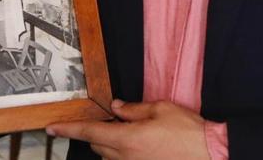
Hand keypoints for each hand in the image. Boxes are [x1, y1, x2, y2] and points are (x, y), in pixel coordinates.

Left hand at [47, 99, 209, 159]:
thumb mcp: (160, 109)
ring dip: (111, 144)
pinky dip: (123, 154)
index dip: (68, 129)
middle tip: (113, 120)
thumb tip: (116, 107)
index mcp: (127, 138)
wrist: (211, 154)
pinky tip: (141, 146)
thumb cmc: (188, 132)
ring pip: (109, 157)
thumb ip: (133, 109)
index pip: (89, 132)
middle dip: (97, 132)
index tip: (51, 128)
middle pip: (97, 144)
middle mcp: (126, 157)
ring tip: (132, 133)